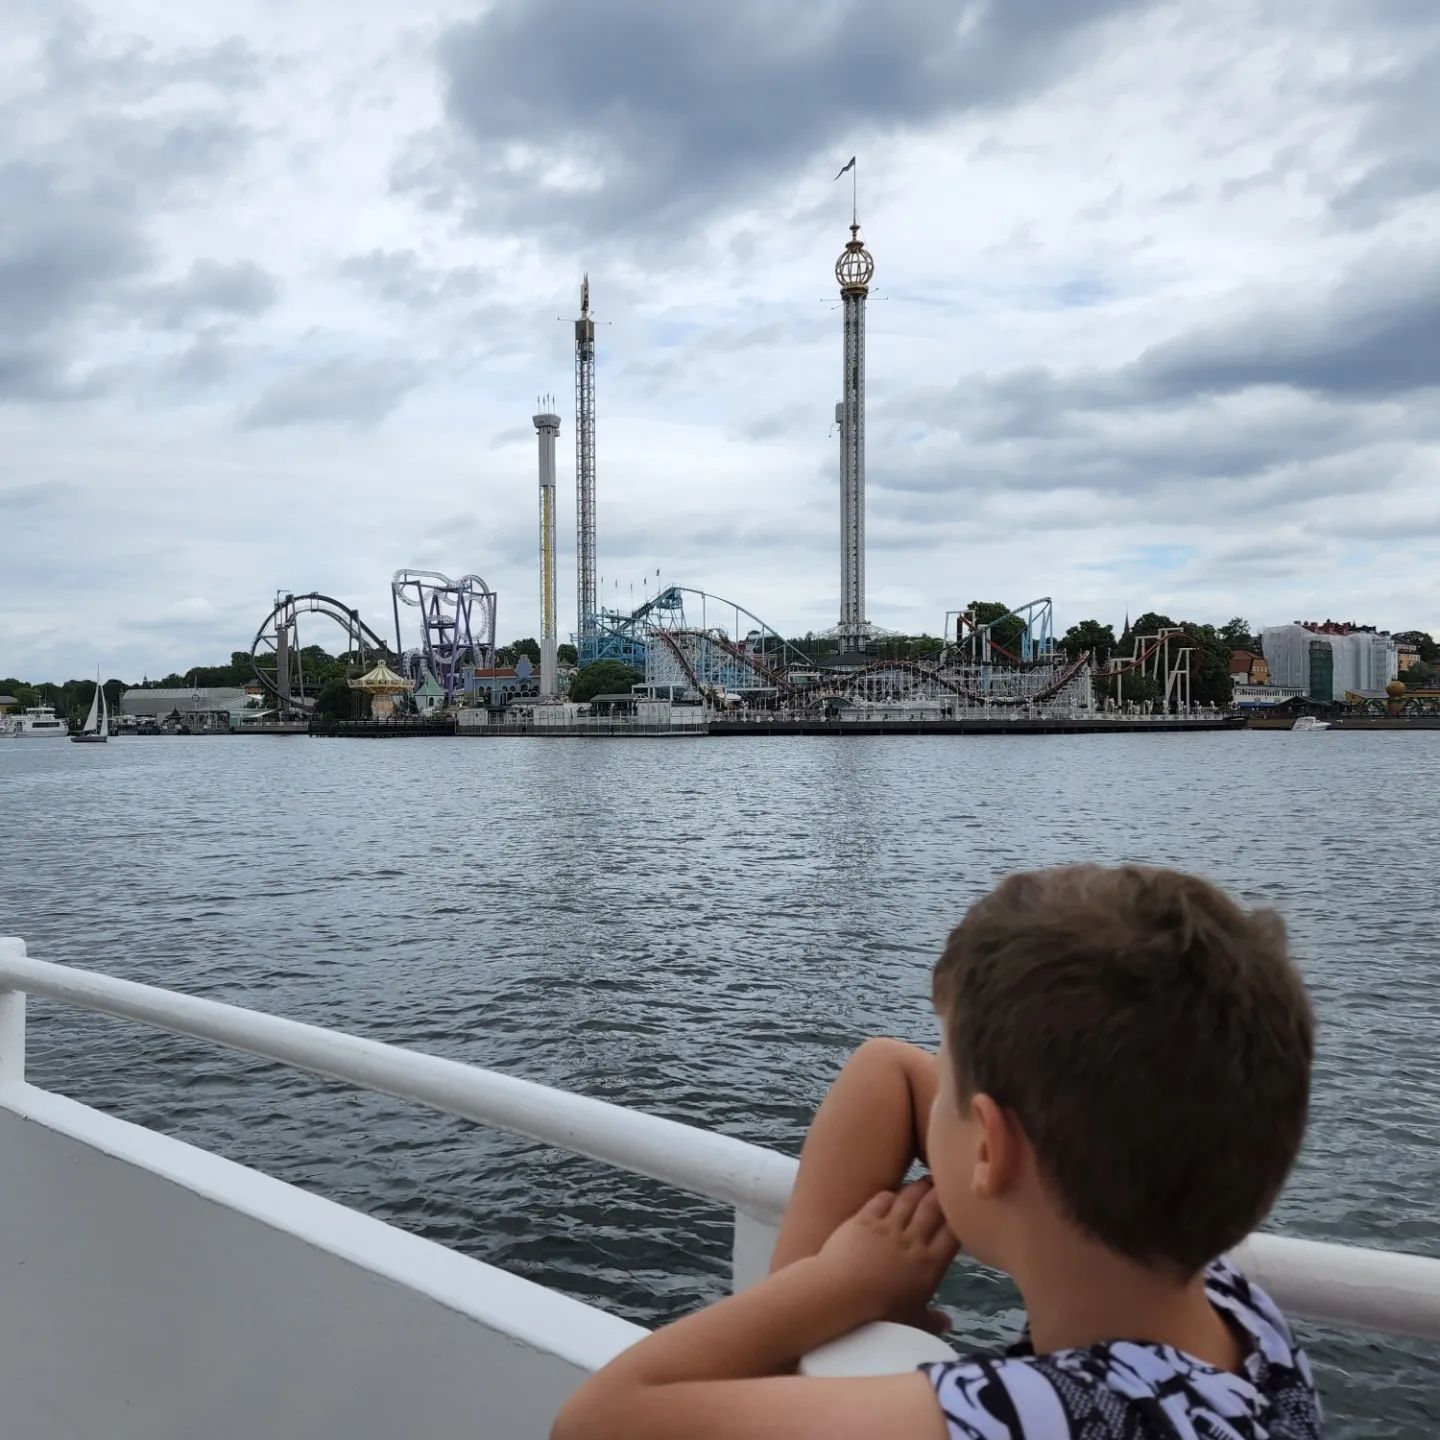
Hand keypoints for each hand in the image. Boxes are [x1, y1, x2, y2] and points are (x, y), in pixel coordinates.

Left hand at [813, 1179, 959, 1332]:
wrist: (840, 1297)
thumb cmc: (878, 1315)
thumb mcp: (911, 1322)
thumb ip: (931, 1320)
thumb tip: (947, 1324)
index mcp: (929, 1265)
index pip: (953, 1234)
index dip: (960, 1218)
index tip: (963, 1210)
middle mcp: (912, 1242)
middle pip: (933, 1208)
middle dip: (942, 1193)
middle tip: (947, 1185)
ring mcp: (888, 1228)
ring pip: (909, 1198)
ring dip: (919, 1187)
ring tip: (926, 1181)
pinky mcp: (864, 1219)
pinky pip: (881, 1199)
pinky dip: (889, 1194)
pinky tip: (892, 1193)